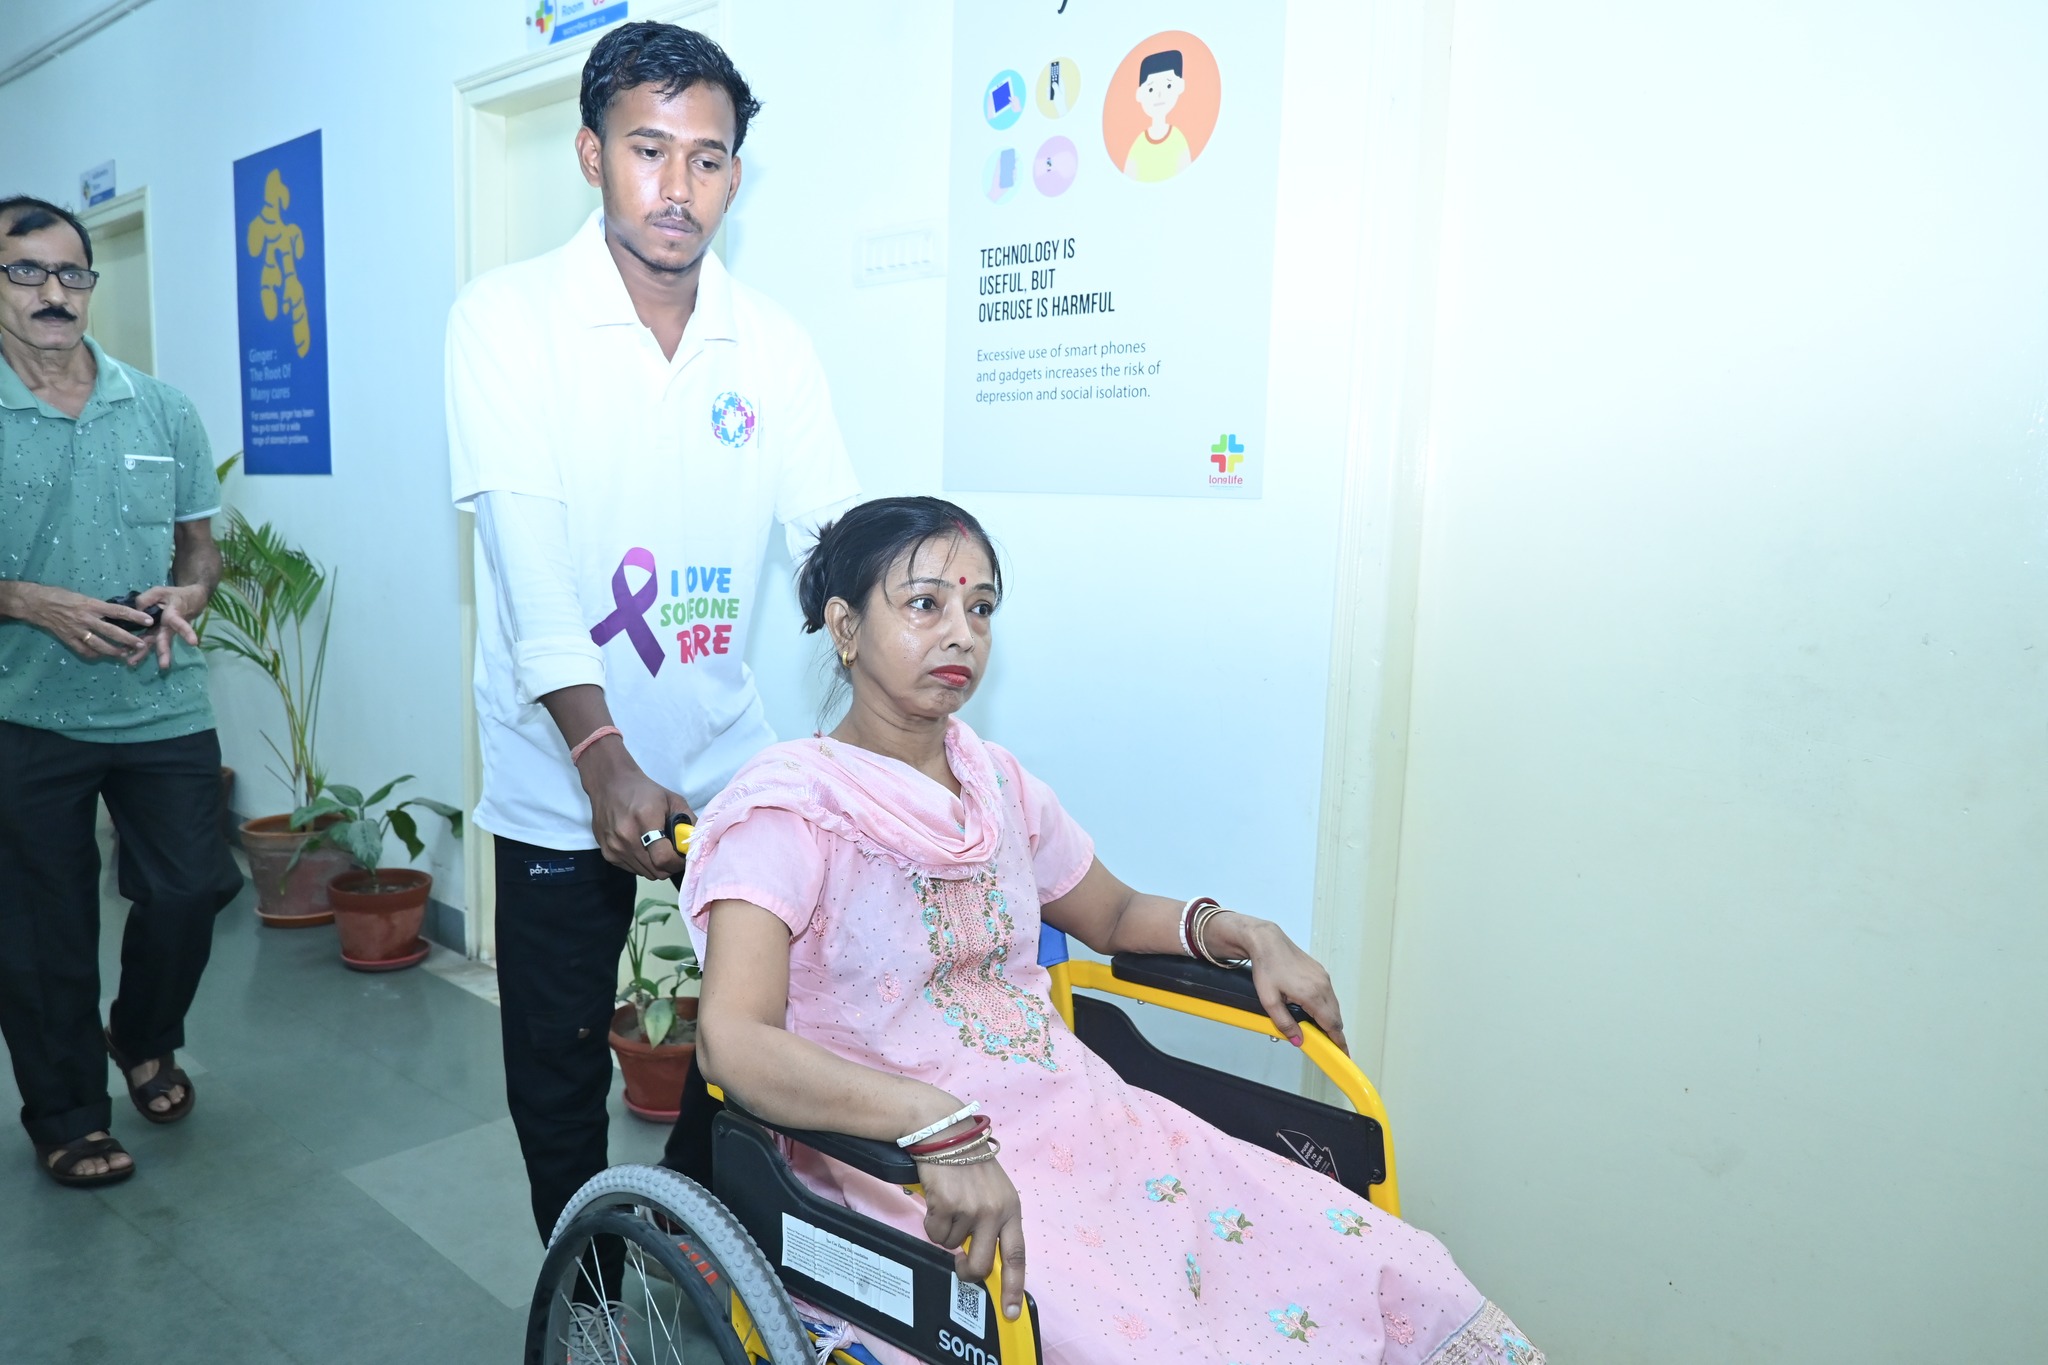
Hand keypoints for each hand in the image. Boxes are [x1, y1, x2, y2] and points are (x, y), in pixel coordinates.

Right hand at [9, 583, 153, 659]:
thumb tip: (115, 612)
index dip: (135, 616)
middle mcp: (86, 618)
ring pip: (100, 645)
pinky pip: (84, 651)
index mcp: (91, 604)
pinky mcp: (67, 639)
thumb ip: (97, 605)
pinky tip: (102, 656)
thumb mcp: (81, 596)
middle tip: (142, 644)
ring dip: (114, 651)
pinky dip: (94, 655)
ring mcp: (76, 631)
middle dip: (128, 639)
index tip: (149, 620)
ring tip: (125, 654)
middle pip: (112, 631)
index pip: (118, 611)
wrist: (34, 603)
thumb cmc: (58, 595)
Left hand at [124, 584, 204, 669]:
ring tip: (132, 663)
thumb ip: (147, 598)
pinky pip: (148, 642)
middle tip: (164, 666)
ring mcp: (163, 632)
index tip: (193, 642)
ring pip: (155, 645)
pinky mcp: (157, 634)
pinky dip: (138, 649)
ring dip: (144, 655)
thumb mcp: (161, 591)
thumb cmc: (175, 596)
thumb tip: (135, 608)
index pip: (180, 624)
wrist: (188, 601)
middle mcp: (169, 627)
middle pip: (166, 640)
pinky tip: (128, 657)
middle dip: (164, 653)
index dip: (186, 632)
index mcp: (173, 615)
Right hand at [579, 740, 692, 878]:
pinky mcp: (608, 854)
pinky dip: (643, 864)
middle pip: (656, 870)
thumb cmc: (645, 792)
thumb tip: (698, 845)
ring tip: (658, 848)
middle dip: (670, 866)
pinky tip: (643, 848)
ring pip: (646, 873)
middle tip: (674, 853)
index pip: (664, 858)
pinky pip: (633, 870)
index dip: (678, 862)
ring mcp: (614, 847)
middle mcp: (627, 836)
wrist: (610, 785)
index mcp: (645, 819)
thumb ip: (689, 823)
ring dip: (657, 866)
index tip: (684, 856)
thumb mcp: (673, 800)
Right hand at [915, 1154, 1026, 1321]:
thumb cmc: (969, 1164)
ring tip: (949, 1204)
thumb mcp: (994, 1191)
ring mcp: (970, 1208)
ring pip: (951, 1247)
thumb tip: (982, 1259)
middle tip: (960, 1266)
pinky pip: (934, 1234)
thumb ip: (994, 1222)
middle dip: (968, 1272)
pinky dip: (931, 1222)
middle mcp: (994, 1211)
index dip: (1014, 1286)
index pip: (1016, 1255)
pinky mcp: (946, 1205)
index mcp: (1011, 1208)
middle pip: (982, 1264)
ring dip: (946, 1231)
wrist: (945, 1134)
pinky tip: (937, 1199)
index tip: (1011, 1311)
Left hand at [1214, 914, 1349, 1053]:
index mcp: (1312, 994)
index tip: (1343, 1054)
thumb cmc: (1267, 967)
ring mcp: (1323, 978)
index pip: (1331, 1025)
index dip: (1338, 1042)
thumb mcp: (1269, 1000)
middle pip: (1336, 1017)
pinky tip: (1317, 1013)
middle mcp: (1322, 986)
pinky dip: (1327, 1007)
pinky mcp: (1321, 973)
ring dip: (1331, 1020)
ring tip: (1322, 1032)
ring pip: (1334, 1006)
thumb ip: (1284, 1023)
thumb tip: (1298, 1040)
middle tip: (1331, 1047)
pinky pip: (1329, 995)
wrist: (1268, 942)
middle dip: (1335, 1034)